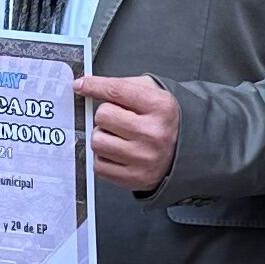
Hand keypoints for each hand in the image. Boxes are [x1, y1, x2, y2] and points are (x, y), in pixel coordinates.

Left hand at [75, 72, 180, 194]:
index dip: (94, 86)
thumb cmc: (162, 120)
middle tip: (119, 119)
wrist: (184, 152)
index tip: (80, 85)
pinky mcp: (135, 178)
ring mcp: (144, 158)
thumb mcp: (153, 93)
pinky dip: (104, 158)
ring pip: (97, 141)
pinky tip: (118, 153)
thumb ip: (122, 86)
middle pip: (103, 116)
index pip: (117, 91)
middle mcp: (154, 133)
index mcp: (161, 107)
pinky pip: (99, 165)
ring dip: (103, 137)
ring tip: (118, 137)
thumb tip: (85, 85)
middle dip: (106, 115)